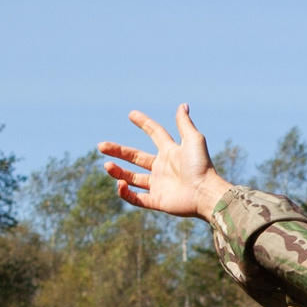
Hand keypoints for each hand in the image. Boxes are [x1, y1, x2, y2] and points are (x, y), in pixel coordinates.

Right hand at [99, 105, 232, 220]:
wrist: (205, 193)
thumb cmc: (201, 166)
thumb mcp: (194, 140)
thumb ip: (184, 123)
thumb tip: (182, 105)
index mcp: (170, 152)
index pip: (155, 134)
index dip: (144, 123)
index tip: (131, 114)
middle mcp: (162, 168)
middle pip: (136, 157)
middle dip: (118, 151)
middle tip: (101, 146)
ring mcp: (159, 185)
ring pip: (133, 178)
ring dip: (118, 172)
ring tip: (107, 166)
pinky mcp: (157, 201)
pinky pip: (137, 198)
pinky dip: (126, 193)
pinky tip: (120, 184)